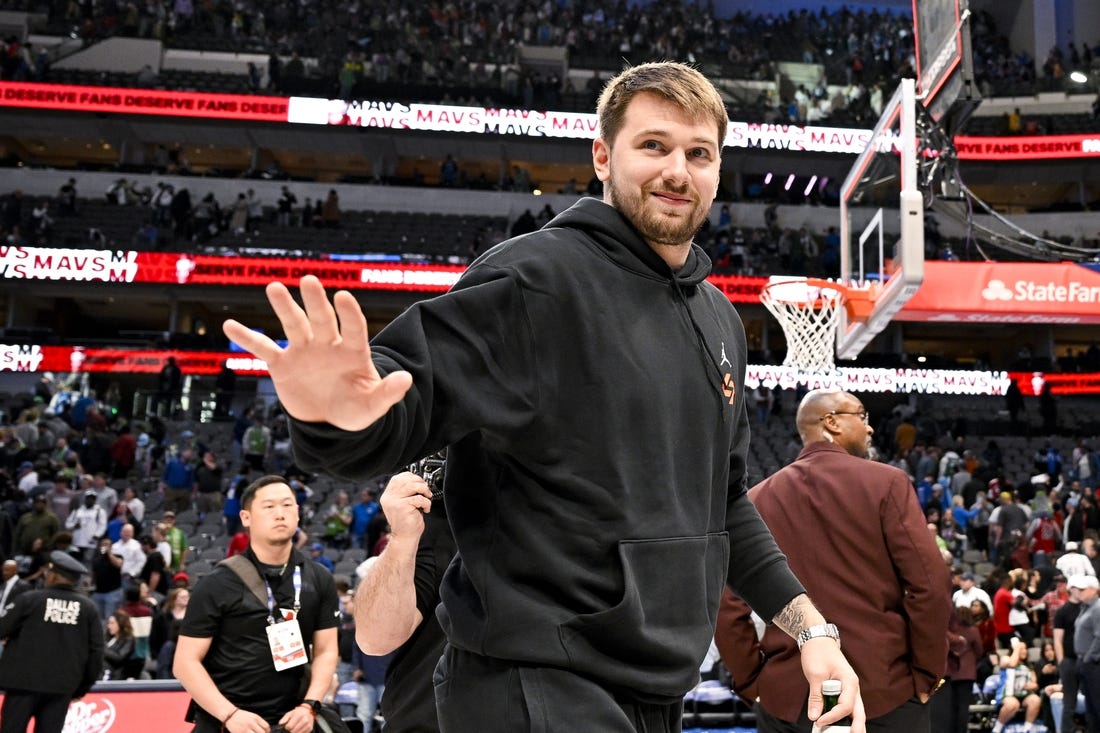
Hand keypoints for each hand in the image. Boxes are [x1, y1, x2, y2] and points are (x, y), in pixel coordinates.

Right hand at [222, 275, 412, 430]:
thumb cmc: (355, 409)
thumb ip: (387, 393)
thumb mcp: (373, 406)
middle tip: (309, 280)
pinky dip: (247, 338)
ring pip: (293, 324)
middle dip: (315, 301)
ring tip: (275, 287)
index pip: (354, 327)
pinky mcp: (282, 364)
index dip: (349, 313)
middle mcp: (328, 344)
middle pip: (322, 318)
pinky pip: (263, 347)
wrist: (329, 420)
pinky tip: (229, 325)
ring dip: (284, 307)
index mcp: (353, 351)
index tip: (343, 296)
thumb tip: (407, 380)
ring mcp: (304, 351)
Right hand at [226, 708, 269, 732]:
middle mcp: (252, 723)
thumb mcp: (252, 716)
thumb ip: (258, 722)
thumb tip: (265, 730)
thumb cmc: (242, 716)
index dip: (268, 731)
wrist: (230, 715)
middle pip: (262, 732)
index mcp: (256, 718)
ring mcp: (246, 729)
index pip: (266, 726)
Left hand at [276, 704, 314, 732]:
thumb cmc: (297, 713)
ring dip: (295, 732)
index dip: (286, 727)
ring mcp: (308, 724)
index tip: (287, 726)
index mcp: (299, 715)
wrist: (308, 711)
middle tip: (290, 728)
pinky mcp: (310, 728)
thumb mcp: (289, 713)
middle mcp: (305, 719)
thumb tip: (280, 725)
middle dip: (290, 731)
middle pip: (293, 731)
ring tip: (294, 729)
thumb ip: (284, 719)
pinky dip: (299, 732)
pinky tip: (298, 729)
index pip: (289, 726)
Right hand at [380, 472, 432, 539]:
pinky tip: (425, 509)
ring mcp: (394, 502)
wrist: (404, 537)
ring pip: (412, 486)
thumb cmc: (406, 522)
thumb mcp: (402, 504)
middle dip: (419, 482)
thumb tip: (418, 481)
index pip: (397, 478)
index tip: (419, 482)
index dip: (411, 477)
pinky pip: (418, 498)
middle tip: (425, 490)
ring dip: (424, 489)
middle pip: (405, 479)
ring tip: (427, 497)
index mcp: (387, 495)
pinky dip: (426, 502)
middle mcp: (389, 497)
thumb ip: (405, 492)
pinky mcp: (402, 507)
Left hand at [800, 637, 865, 730]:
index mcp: (849, 682)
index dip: (833, 716)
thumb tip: (814, 716)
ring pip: (855, 711)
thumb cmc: (818, 653)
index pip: (845, 705)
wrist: (818, 640)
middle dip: (856, 727)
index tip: (819, 722)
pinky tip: (837, 724)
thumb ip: (816, 697)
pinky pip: (845, 706)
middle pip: (859, 712)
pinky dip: (842, 716)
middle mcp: (853, 687)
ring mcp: (849, 689)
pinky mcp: (842, 690)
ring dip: (851, 724)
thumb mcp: (815, 675)